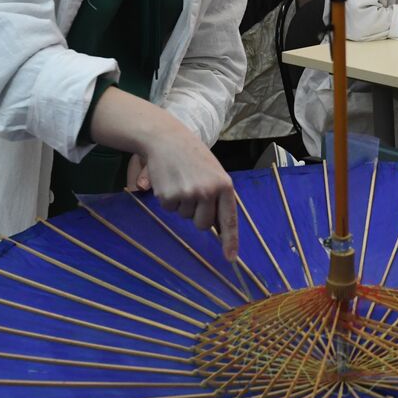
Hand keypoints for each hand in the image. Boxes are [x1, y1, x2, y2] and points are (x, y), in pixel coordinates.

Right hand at [90, 87, 237, 259]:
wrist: (167, 139)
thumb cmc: (193, 156)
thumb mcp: (214, 172)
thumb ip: (219, 196)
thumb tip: (217, 226)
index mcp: (224, 185)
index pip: (229, 220)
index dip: (230, 241)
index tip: (230, 259)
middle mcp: (208, 192)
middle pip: (204, 224)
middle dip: (197, 216)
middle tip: (193, 193)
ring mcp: (188, 195)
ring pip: (185, 216)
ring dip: (182, 204)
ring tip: (181, 180)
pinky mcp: (169, 196)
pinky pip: (169, 209)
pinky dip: (168, 199)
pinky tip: (170, 181)